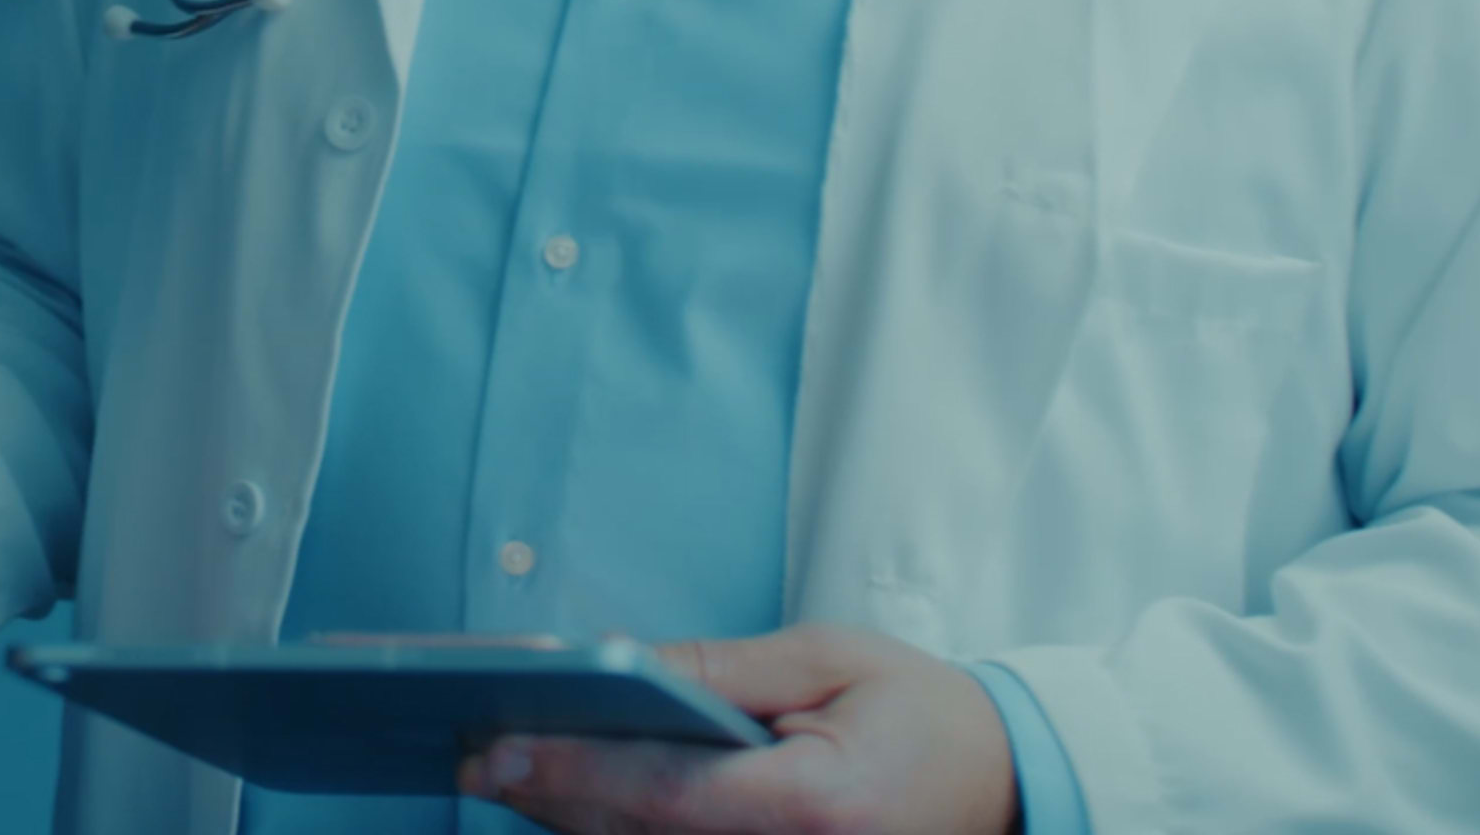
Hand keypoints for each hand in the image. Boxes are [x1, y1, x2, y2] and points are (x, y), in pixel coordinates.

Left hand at [459, 624, 1016, 834]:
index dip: (572, 770)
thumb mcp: (828, 662)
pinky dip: (618, 834)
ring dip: (572, 821)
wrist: (1009, 789)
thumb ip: (717, 671)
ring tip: (501, 772)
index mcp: (814, 808)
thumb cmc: (923, 715)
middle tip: (469, 756)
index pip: (664, 792)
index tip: (495, 747)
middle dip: (550, 796)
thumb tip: (615, 662)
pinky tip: (567, 804)